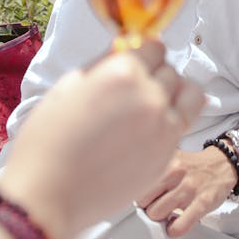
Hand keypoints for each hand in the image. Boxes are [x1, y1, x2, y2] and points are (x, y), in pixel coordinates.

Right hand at [0, 40, 203, 238]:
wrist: (50, 192)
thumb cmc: (50, 137)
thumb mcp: (71, 84)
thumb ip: (105, 64)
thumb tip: (124, 52)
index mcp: (124, 72)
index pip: (154, 45)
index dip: (142, 51)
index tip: (135, 59)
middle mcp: (150, 96)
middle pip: (170, 69)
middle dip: (154, 72)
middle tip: (135, 85)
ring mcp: (162, 128)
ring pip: (189, 94)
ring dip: (175, 92)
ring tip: (155, 100)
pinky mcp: (166, 156)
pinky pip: (183, 124)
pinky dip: (173, 118)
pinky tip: (152, 124)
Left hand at [135, 146, 238, 236]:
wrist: (222, 164)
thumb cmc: (193, 167)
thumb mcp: (172, 160)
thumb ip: (155, 172)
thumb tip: (134, 189)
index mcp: (166, 161)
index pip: (138, 183)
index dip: (138, 194)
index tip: (143, 198)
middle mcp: (176, 172)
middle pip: (143, 200)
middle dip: (147, 207)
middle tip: (155, 207)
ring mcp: (189, 188)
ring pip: (157, 213)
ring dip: (160, 218)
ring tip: (166, 216)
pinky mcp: (202, 203)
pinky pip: (181, 224)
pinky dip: (174, 230)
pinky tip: (174, 227)